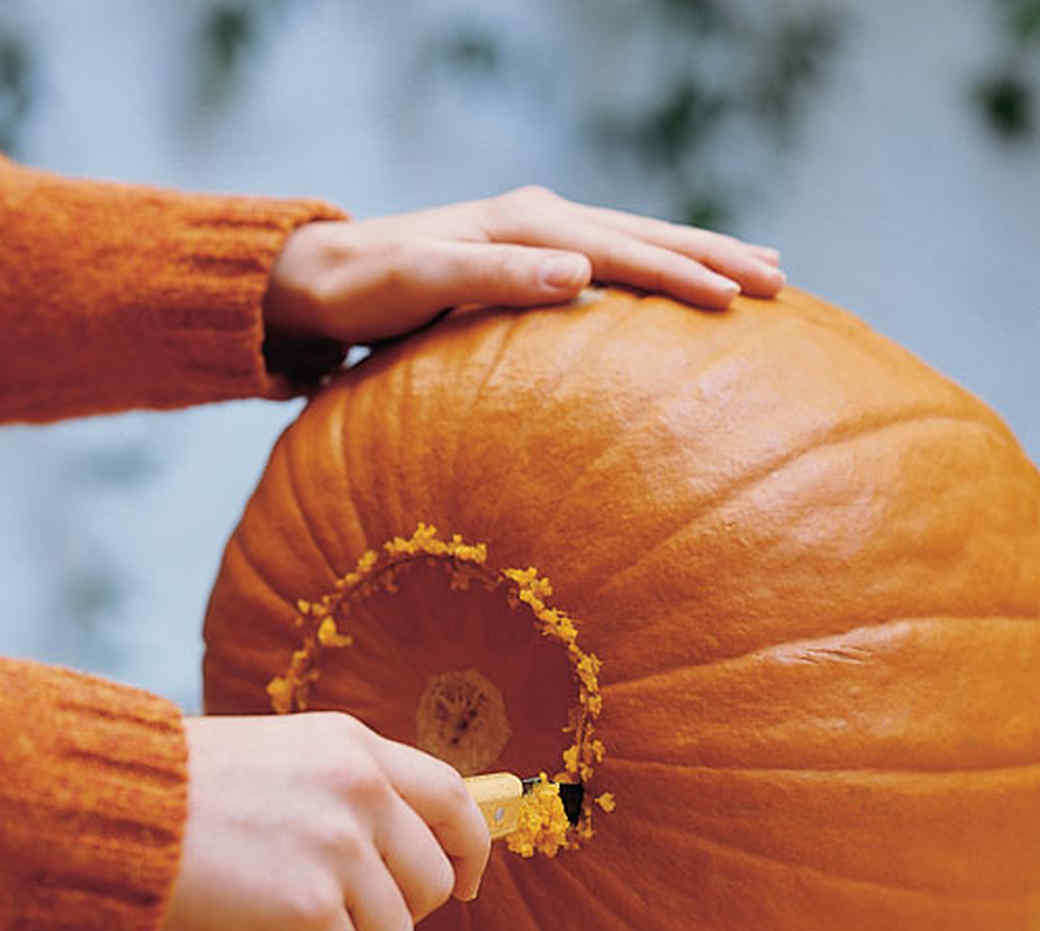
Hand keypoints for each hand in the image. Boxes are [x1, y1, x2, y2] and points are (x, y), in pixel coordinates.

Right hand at [162, 713, 489, 930]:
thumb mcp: (283, 762)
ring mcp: (340, 848)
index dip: (470, 851)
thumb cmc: (182, 794)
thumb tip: (394, 868)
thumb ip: (345, 797)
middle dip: (385, 920)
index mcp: (355, 748)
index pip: (453, 796)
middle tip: (322, 926)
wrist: (110, 806)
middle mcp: (361, 790)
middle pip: (430, 885)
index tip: (465, 888)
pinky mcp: (310, 911)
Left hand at [263, 185, 783, 347]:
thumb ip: (497, 278)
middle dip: (713, 256)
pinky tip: (680, 278)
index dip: (682, 273)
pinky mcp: (527, 253)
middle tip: (779, 281)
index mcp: (525, 225)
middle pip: (645, 233)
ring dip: (697, 253)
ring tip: (758, 269)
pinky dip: (657, 264)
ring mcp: (535, 232)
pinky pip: (611, 255)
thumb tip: (582, 274)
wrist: (319, 278)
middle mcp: (538, 218)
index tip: (738, 300)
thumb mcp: (420, 283)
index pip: (622, 251)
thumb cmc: (364, 293)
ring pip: (635, 238)